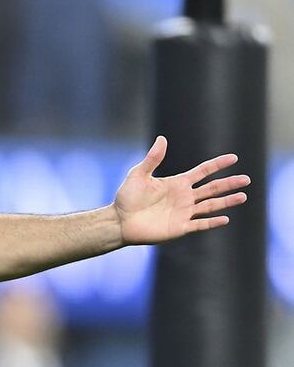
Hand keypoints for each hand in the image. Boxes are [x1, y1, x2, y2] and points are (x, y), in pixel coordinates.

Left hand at [114, 135, 249, 244]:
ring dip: (226, 201)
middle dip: (229, 184)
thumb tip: (162, 139)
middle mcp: (184, 197)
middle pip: (212, 188)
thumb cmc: (127, 197)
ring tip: (243, 196)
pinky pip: (199, 224)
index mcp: (177, 183)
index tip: (233, 158)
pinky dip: (212, 222)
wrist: (119, 221)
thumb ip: (152, 159)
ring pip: (210, 205)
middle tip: (246, 179)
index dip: (217, 165)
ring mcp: (183, 212)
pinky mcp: (179, 227)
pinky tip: (225, 218)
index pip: (203, 172)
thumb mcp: (138, 175)